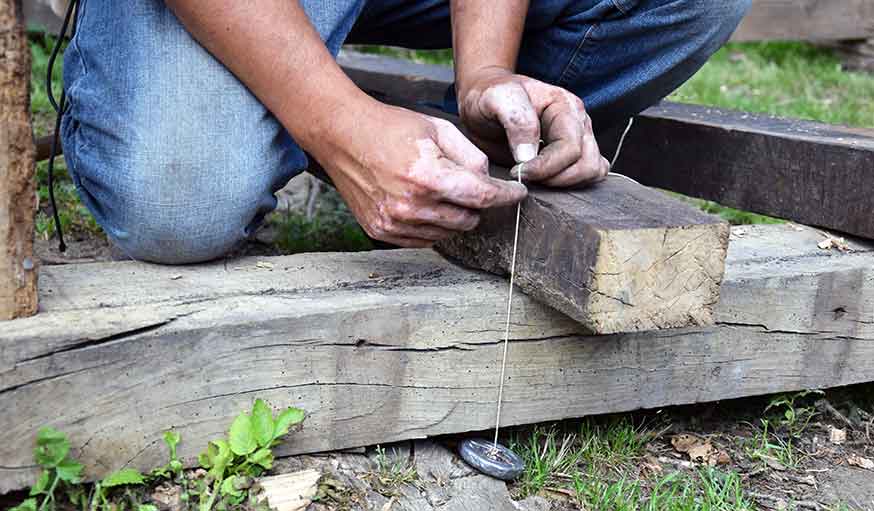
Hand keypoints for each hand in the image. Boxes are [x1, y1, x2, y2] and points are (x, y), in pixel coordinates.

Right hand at [314, 101, 527, 247]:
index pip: (482, 197)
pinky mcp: (382, 231)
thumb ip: (471, 156)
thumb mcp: (439, 129)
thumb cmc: (392, 128)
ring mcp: (394, 222)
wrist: (343, 136)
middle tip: (470, 184)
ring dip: (455, 215)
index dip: (507, 196)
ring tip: (441, 190)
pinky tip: (424, 202)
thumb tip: (489, 180)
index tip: (518, 193)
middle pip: (468, 219)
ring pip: (448, 232)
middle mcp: (411, 205)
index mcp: (428, 176)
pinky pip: (424, 239)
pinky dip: (433, 225)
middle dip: (478, 203)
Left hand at [458, 67, 609, 186]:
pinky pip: (591, 175)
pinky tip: (545, 180)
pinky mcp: (576, 154)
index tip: (518, 172)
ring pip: (592, 172)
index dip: (545, 167)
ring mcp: (581, 138)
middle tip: (525, 176)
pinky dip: (573, 184)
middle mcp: (579, 122)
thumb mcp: (496, 98)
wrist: (484, 104)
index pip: (570, 148)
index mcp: (565, 106)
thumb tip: (529, 155)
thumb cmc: (490, 98)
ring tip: (534, 178)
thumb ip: (517, 120)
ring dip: (564, 183)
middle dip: (554, 178)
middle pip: (586, 164)